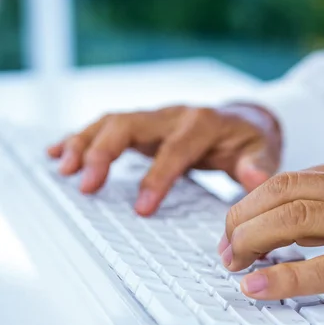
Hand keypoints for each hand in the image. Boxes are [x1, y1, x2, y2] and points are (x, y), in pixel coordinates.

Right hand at [47, 103, 280, 215]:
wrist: (243, 120)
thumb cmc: (249, 140)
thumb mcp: (263, 151)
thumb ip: (258, 165)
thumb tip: (254, 178)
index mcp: (202, 124)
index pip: (174, 149)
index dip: (156, 177)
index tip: (142, 208)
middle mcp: (173, 116)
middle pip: (130, 124)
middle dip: (104, 152)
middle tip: (86, 184)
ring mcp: (155, 119)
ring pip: (112, 122)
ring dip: (84, 142)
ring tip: (63, 167)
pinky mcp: (143, 127)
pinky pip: (107, 127)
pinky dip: (81, 138)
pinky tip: (59, 152)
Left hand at [219, 152, 323, 300]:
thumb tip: (275, 218)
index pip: (288, 180)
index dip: (249, 205)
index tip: (233, 229)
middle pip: (284, 193)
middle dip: (243, 219)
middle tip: (227, 248)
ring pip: (296, 219)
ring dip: (253, 241)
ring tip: (235, 262)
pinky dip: (285, 278)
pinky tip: (257, 285)